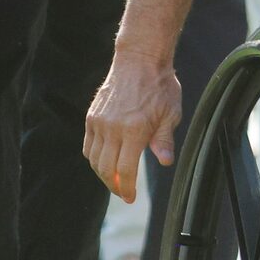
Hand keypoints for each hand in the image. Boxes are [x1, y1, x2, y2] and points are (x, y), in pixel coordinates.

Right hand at [84, 52, 181, 203]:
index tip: (130, 198)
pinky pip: (88, 145)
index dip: (127, 188)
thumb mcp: (171, 113)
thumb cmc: (160, 87)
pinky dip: (94, 158)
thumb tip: (165, 162)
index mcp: (134, 129)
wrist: (140, 60)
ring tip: (115, 180)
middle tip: (123, 193)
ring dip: (103, 174)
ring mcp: (99, 122)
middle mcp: (112, 127)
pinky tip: (105, 162)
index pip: (125, 169)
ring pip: (94, 159)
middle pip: (106, 168)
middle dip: (114, 185)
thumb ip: (164, 140)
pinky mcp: (91, 117)